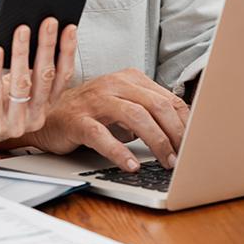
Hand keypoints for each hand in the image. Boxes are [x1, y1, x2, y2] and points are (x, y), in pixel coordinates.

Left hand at [0, 18, 76, 151]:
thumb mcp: (12, 84)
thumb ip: (27, 68)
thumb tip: (34, 31)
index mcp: (43, 106)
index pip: (63, 77)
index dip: (67, 52)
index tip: (69, 28)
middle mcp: (34, 117)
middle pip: (45, 77)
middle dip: (47, 46)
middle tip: (49, 21)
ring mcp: (15, 123)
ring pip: (22, 83)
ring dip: (22, 53)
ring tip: (21, 30)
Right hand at [25, 68, 189, 171]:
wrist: (48, 115)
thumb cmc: (90, 112)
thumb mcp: (123, 106)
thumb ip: (148, 111)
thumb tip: (182, 132)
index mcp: (129, 79)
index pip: (167, 98)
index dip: (185, 122)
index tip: (195, 142)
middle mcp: (113, 85)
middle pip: (156, 105)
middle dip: (175, 133)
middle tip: (183, 156)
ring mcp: (95, 101)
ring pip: (135, 116)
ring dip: (156, 141)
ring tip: (165, 161)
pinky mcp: (78, 120)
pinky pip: (102, 135)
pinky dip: (119, 151)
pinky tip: (131, 165)